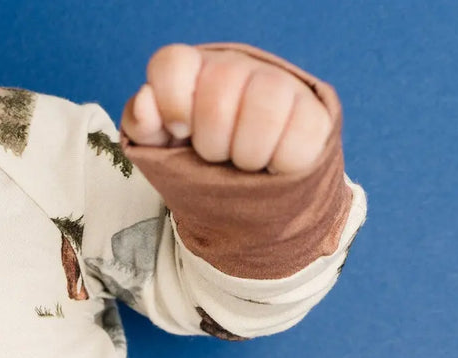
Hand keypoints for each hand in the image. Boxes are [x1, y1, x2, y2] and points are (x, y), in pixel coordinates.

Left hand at [121, 45, 332, 173]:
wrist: (252, 194)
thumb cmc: (200, 165)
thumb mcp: (163, 150)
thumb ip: (144, 126)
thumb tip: (144, 105)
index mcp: (194, 72)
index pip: (173, 63)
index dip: (172, 103)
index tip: (180, 133)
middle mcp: (237, 69)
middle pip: (218, 92)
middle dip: (211, 142)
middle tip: (217, 156)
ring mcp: (279, 85)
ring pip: (264, 107)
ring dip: (247, 154)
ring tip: (245, 163)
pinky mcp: (314, 114)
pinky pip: (299, 135)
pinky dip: (281, 162)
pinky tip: (274, 164)